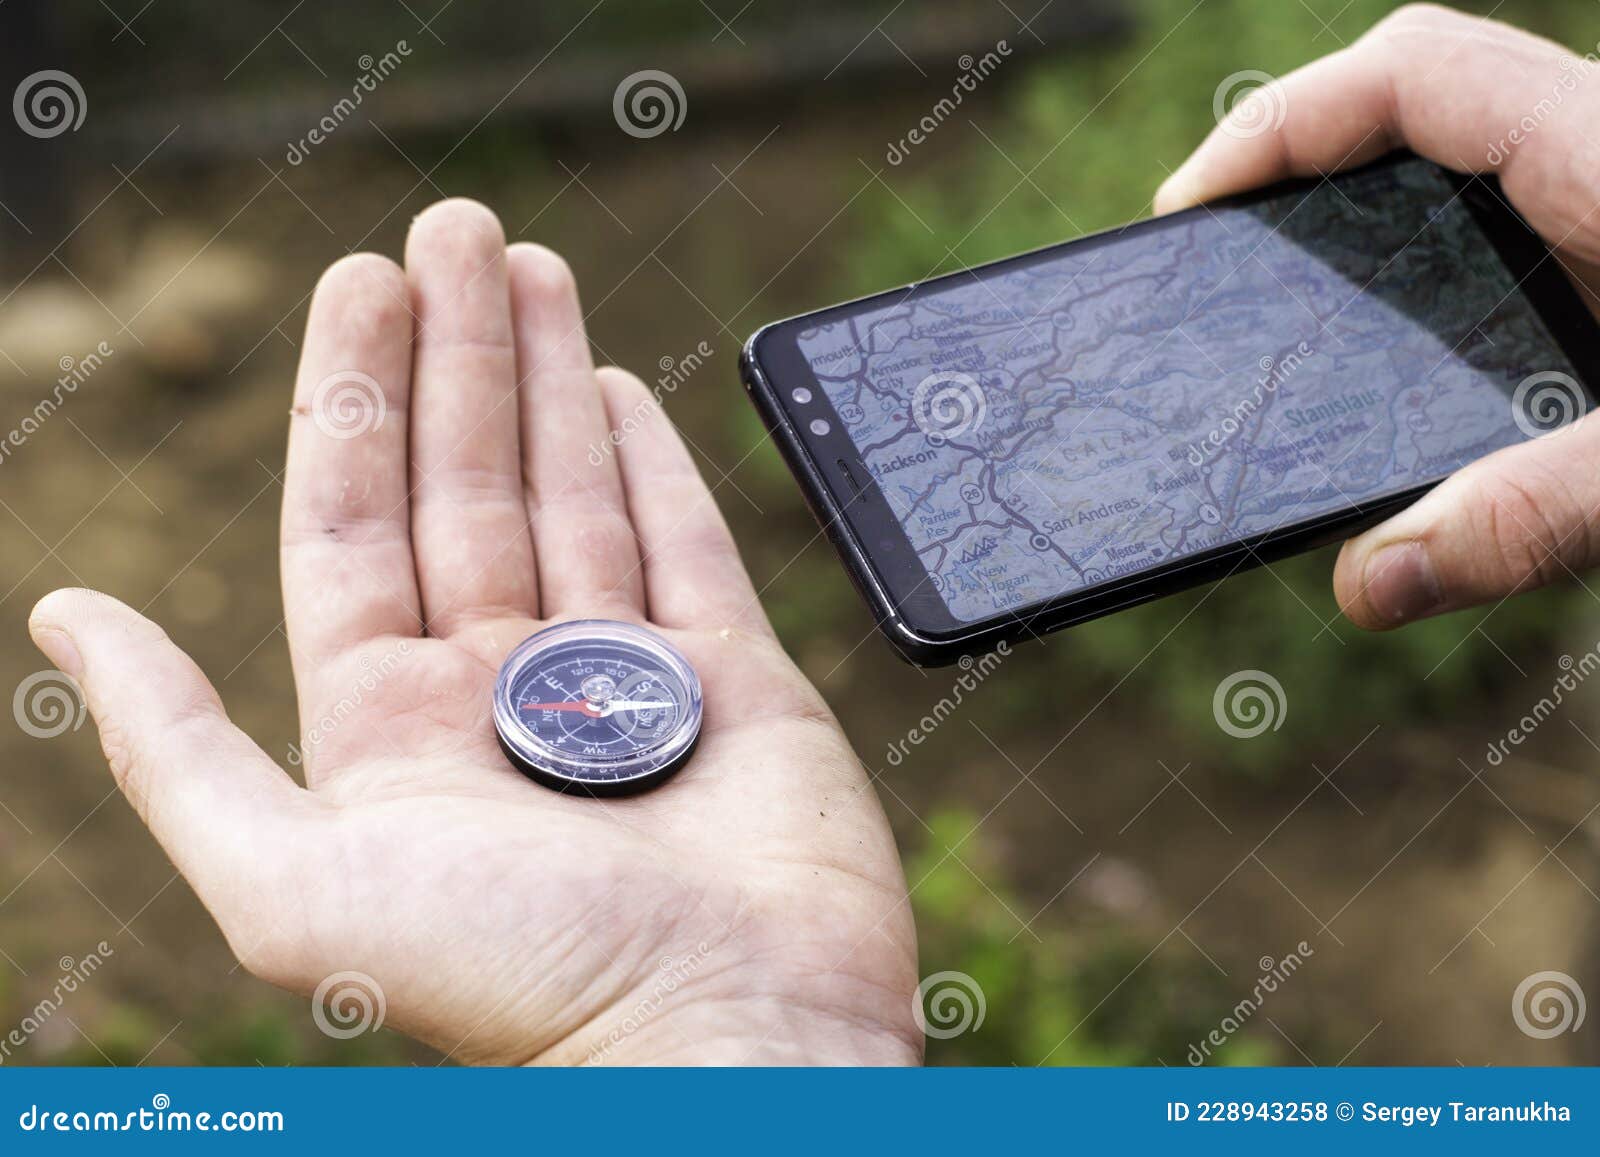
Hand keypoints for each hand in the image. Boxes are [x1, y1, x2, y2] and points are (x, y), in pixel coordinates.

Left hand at [28, 200, 919, 1064]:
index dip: (352, 399)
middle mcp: (503, 692)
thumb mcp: (292, 882)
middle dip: (456, 350)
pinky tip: (617, 389)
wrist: (727, 1044)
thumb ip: (178, 750)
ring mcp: (625, 681)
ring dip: (546, 375)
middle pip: (466, 484)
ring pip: (571, 493)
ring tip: (531, 265)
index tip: (361, 280)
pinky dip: (652, 462)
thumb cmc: (518, 985)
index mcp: (392, 727)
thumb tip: (70, 613)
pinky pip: (684, 544)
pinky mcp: (734, 684)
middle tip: (456, 226)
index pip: (354, 526)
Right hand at [1155, 3, 1599, 629]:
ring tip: (1288, 291)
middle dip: (1300, 158)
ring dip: (1363, 204)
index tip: (1195, 201)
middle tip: (1225, 252)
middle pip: (1419, 102)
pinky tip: (1414, 342)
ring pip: (1465, 156)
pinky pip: (1512, 213)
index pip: (1411, 76)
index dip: (1282, 122)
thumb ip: (1538, 517)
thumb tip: (1370, 578)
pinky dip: (1432, 256)